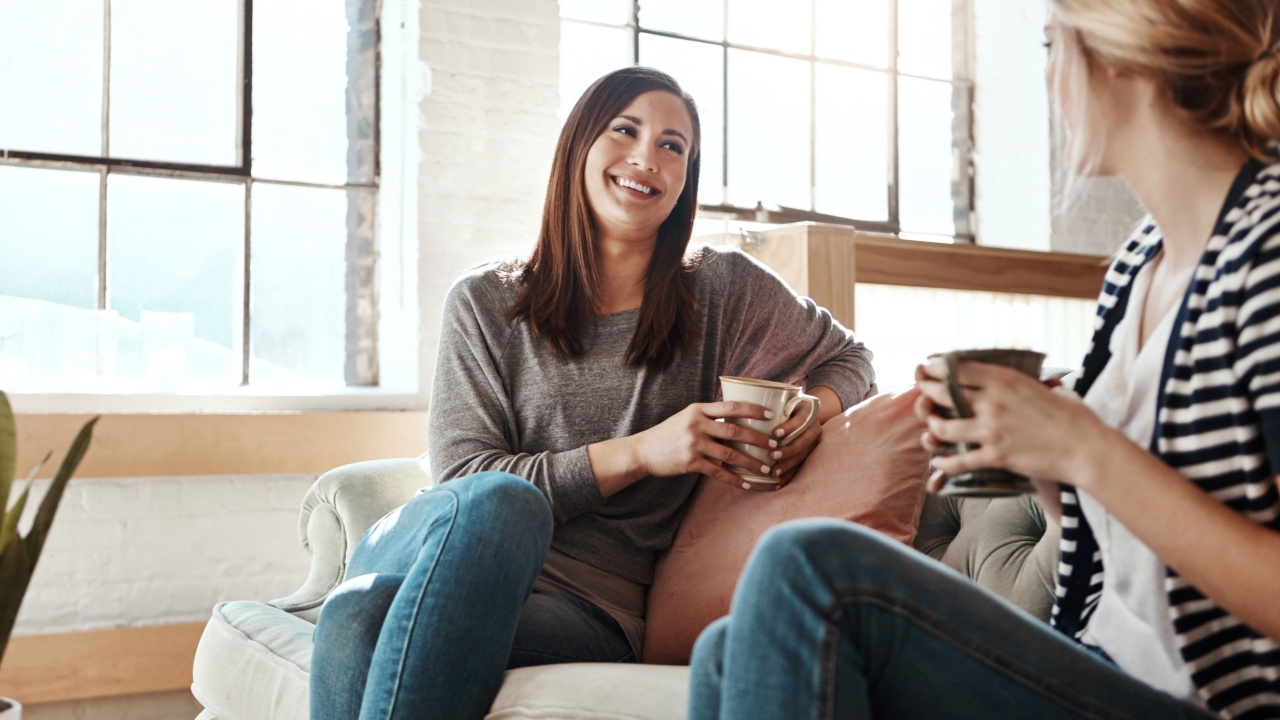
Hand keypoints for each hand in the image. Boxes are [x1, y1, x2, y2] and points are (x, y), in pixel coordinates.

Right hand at [631, 400, 778, 489]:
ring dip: (751, 462)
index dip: (752, 410)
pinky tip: (746, 484)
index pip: (731, 406)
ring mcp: (693, 444)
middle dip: (757, 439)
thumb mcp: (686, 417)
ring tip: (767, 469)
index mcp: (698, 410)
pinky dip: (734, 479)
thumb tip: (736, 417)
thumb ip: (708, 416)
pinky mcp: (690, 463)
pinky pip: (718, 472)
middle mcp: (696, 424)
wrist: (643, 451)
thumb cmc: (668, 434)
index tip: (770, 416)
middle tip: (775, 445)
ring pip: (730, 453)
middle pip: (734, 430)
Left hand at [759, 397, 822, 486]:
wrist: (803, 412)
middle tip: (772, 455)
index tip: (775, 433)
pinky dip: (789, 474)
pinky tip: (778, 482)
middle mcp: (814, 426)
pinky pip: (800, 465)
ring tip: (773, 472)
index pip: (800, 420)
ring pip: (802, 455)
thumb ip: (767, 401)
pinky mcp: (808, 452)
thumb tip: (738, 400)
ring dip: (788, 465)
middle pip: (803, 441)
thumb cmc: (784, 404)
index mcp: (808, 410)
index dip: (789, 427)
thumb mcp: (780, 399)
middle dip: (788, 450)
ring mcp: (813, 441)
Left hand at [913, 359, 1105, 487]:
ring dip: (932, 427)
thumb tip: (1019, 378)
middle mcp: (993, 401)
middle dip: (925, 392)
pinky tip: (938, 461)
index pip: (957, 368)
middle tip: (921, 392)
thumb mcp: (1046, 387)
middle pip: (943, 393)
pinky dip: (943, 463)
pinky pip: (958, 461)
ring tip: (931, 427)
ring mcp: (992, 429)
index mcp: (1005, 379)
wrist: (1088, 448)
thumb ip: (1024, 382)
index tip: (927, 368)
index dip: (936, 368)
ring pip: (942, 427)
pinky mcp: (996, 456)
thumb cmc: (1074, 417)